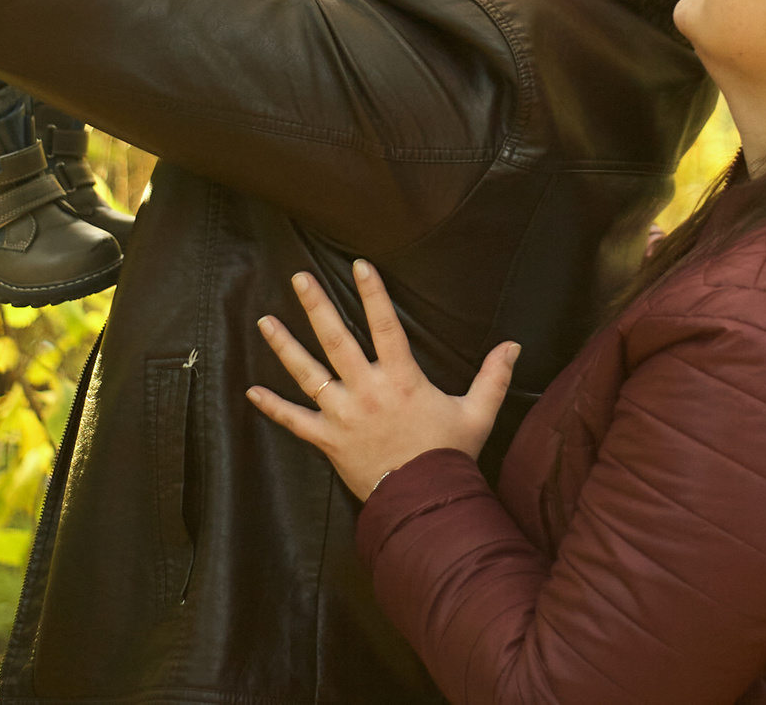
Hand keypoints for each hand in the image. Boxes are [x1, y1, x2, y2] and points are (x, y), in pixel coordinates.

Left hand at [248, 260, 519, 500]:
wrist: (424, 502)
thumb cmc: (450, 455)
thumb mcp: (477, 413)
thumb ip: (493, 376)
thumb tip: (513, 345)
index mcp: (402, 378)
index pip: (385, 325)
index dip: (373, 293)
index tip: (359, 264)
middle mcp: (367, 390)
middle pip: (336, 339)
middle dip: (317, 305)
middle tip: (298, 277)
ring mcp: (343, 415)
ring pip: (308, 373)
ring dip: (284, 346)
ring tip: (264, 321)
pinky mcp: (328, 440)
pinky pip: (295, 421)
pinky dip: (273, 407)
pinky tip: (252, 391)